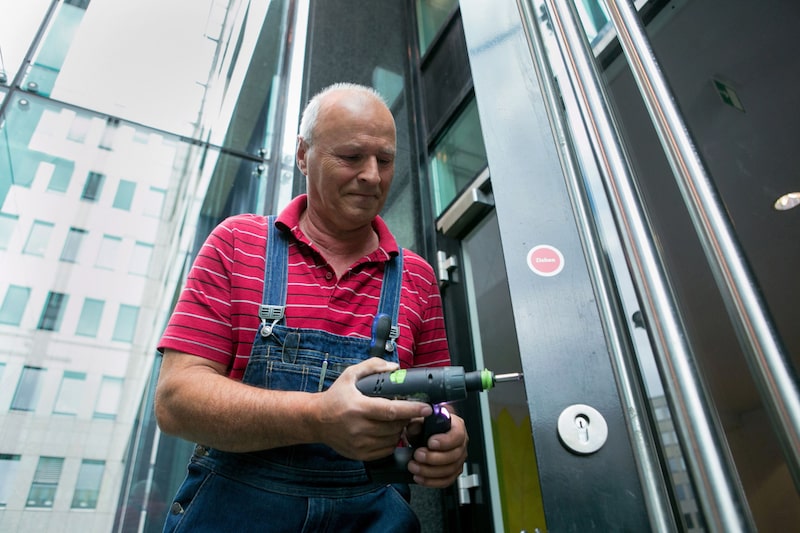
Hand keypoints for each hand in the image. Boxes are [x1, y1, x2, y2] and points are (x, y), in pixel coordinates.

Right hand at [312, 358, 432, 460]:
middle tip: (411, 410)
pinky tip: (388, 431)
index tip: (427, 407)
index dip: (412, 409)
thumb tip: (395, 368)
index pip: (391, 411)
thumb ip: (372, 367)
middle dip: (408, 418)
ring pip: (393, 439)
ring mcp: (359, 444)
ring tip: (397, 420)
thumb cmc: (335, 397)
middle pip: (395, 426)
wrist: (315, 420)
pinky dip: (392, 441)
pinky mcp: (360, 454)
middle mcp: (359, 428)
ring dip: (400, 429)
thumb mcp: (349, 375)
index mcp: (358, 408)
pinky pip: (385, 450)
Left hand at [408, 412, 468, 487]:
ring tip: (414, 467)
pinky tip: (420, 477)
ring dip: (430, 471)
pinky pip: (446, 481)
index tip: (430, 443)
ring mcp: (458, 459)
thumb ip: (417, 423)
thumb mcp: (420, 420)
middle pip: (454, 455)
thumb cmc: (426, 427)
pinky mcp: (453, 472)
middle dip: (433, 458)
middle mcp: (460, 444)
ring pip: (450, 470)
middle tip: (418, 455)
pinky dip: (432, 481)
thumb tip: (415, 427)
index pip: (457, 434)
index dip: (445, 441)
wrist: (424, 438)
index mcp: (457, 427)